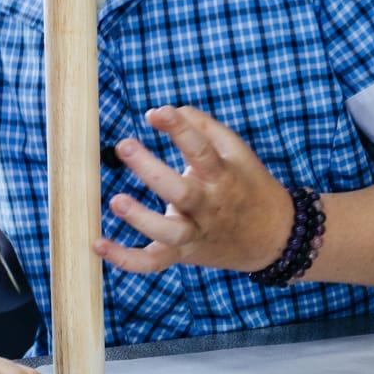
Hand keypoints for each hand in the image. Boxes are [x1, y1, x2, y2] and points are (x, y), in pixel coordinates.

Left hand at [97, 105, 294, 275]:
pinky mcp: (183, 255)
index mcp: (223, 177)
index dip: (180, 129)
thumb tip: (163, 111)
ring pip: (168, 233)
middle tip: (124, 145)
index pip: (202, 151)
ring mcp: (196, 234)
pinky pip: (154, 262)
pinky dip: (127, 260)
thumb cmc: (246, 184)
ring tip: (116, 201)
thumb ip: (202, 127)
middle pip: (181, 191)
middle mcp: (209, 207)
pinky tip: (98, 244)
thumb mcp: (236, 152)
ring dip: (141, 219)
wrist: (275, 238)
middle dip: (151, 171)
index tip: (156, 113)